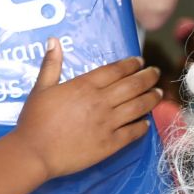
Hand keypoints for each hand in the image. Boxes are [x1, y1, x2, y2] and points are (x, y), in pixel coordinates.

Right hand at [10, 43, 159, 178]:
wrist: (35, 152)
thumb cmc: (34, 120)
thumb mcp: (40, 88)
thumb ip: (51, 65)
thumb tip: (54, 41)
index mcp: (85, 85)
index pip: (115, 70)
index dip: (131, 64)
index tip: (140, 61)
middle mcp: (101, 101)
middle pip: (133, 85)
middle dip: (148, 76)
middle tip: (155, 72)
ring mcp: (108, 123)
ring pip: (138, 106)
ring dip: (151, 98)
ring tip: (158, 93)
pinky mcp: (110, 144)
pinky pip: (133, 132)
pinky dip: (142, 126)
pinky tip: (146, 123)